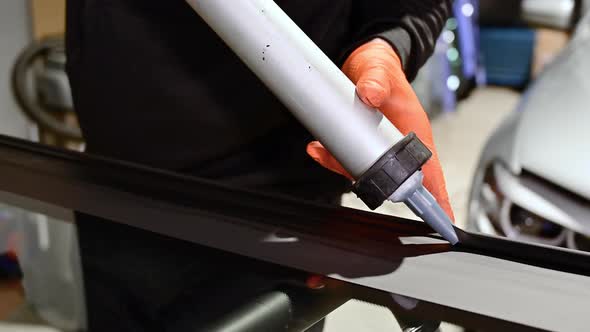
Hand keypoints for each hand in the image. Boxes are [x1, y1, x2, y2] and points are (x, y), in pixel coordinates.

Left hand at [307, 39, 453, 220]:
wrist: (364, 63)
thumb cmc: (383, 69)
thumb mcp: (380, 71)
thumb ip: (376, 80)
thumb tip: (371, 93)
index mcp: (415, 132)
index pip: (430, 172)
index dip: (437, 198)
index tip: (443, 222)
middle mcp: (399, 145)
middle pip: (390, 179)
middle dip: (368, 180)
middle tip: (344, 167)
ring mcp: (379, 146)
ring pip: (364, 171)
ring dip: (341, 165)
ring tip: (322, 151)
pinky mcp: (361, 143)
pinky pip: (348, 159)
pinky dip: (332, 157)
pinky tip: (318, 147)